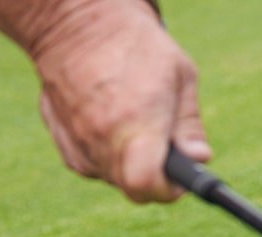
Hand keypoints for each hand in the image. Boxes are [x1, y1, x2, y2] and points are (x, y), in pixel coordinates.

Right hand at [23, 0, 207, 201]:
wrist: (74, 21)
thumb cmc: (135, 44)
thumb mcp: (180, 75)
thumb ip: (190, 124)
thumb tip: (199, 158)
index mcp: (136, 121)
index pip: (147, 184)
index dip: (167, 189)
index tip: (179, 178)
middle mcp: (102, 136)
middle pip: (132, 188)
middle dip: (152, 177)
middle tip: (162, 148)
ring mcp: (77, 139)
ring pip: (111, 177)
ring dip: (127, 163)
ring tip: (132, 122)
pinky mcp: (61, 138)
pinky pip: (89, 163)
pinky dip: (103, 153)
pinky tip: (108, 121)